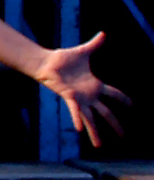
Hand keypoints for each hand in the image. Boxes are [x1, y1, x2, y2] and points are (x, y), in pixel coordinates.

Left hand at [32, 32, 132, 148]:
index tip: (133, 106)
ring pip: (91, 118)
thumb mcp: (84, 51)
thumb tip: (103, 33)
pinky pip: (75, 110)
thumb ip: (94, 44)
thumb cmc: (63, 59)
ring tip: (100, 145)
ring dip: (95, 131)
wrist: (46, 62)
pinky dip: (78, 119)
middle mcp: (88, 95)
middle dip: (115, 124)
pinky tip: (80, 130)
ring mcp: (79, 98)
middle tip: (123, 136)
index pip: (114, 94)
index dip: (123, 99)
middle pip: (105, 112)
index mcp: (94, 85)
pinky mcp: (69, 97)